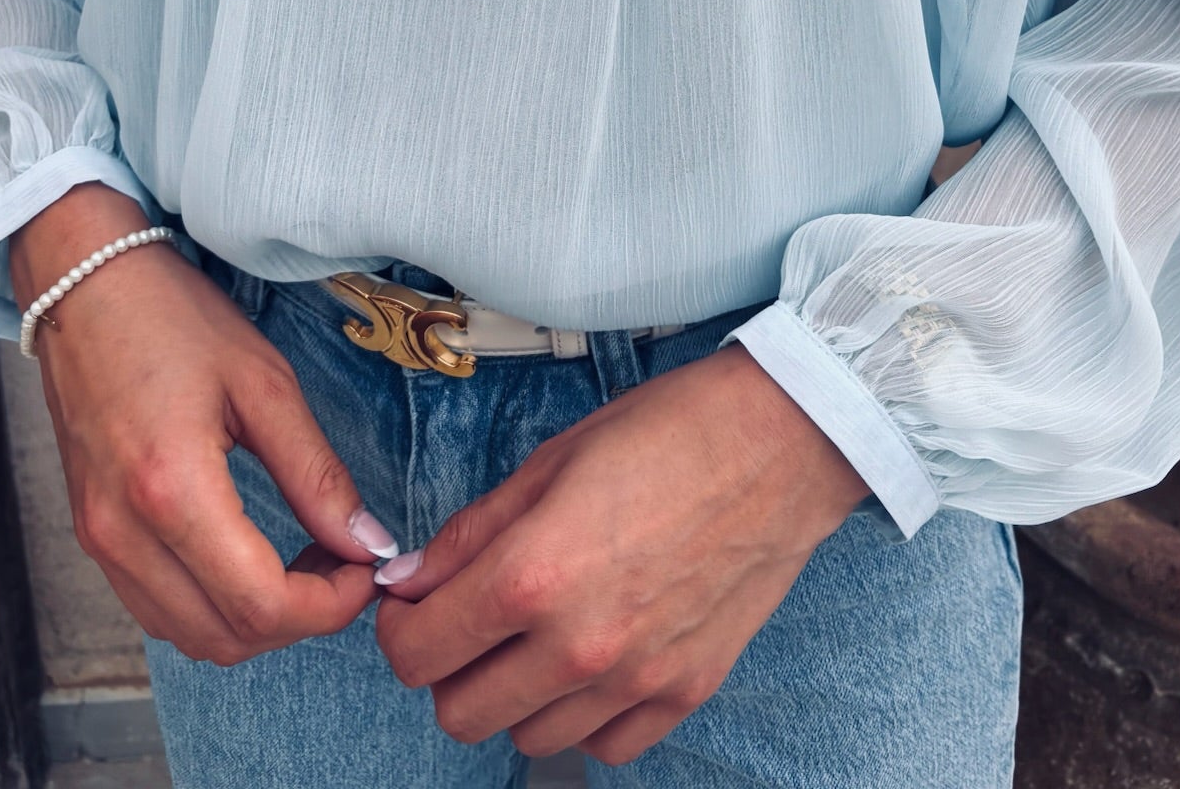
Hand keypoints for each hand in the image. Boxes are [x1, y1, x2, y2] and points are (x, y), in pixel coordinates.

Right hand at [10, 185, 390, 664]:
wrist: (84, 287)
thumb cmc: (171, 318)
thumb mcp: (263, 382)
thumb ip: (316, 473)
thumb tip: (367, 542)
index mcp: (172, 488)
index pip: (260, 603)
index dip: (328, 605)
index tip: (366, 570)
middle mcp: (124, 531)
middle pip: (225, 636)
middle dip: (300, 618)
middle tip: (344, 563)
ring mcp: (99, 539)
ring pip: (189, 635)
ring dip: (255, 620)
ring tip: (304, 558)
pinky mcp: (92, 534)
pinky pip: (156, 608)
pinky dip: (211, 605)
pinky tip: (249, 557)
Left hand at [373, 341, 869, 764]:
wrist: (780, 441)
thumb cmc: (669, 432)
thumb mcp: (551, 461)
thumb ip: (472, 532)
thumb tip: (410, 580)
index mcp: (533, 575)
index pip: (416, 654)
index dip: (400, 628)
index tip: (415, 604)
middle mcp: (579, 645)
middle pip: (459, 713)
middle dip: (447, 667)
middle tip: (470, 618)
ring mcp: (635, 680)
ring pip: (526, 738)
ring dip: (514, 694)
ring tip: (537, 632)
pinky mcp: (684, 694)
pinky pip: (603, 747)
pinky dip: (583, 715)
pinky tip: (591, 658)